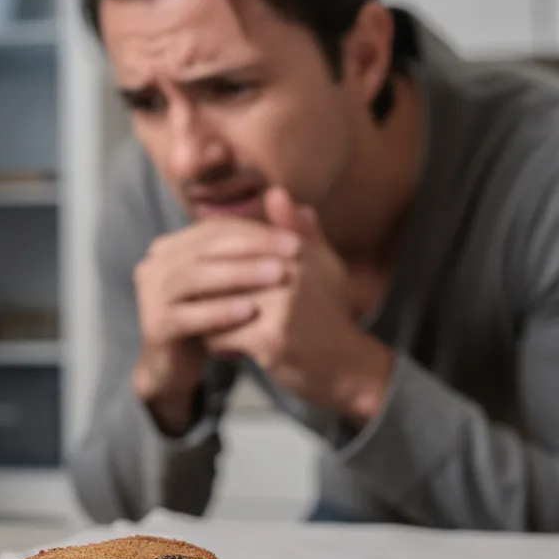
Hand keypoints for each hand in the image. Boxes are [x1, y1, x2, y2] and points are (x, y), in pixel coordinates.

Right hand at [132, 216, 300, 433]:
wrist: (175, 368)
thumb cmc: (209, 320)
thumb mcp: (233, 281)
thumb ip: (257, 244)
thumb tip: (286, 198)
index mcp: (172, 247)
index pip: (215, 229)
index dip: (256, 231)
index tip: (298, 239)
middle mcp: (155, 264)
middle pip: (206, 247)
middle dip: (254, 247)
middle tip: (295, 251)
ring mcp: (149, 295)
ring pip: (196, 277)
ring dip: (240, 274)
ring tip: (278, 275)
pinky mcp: (153, 326)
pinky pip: (188, 315)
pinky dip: (219, 311)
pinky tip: (251, 311)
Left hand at [205, 188, 394, 423]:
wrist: (348, 366)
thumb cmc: (328, 314)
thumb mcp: (321, 265)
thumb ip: (296, 231)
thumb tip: (275, 192)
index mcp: (294, 250)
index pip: (232, 245)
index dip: (218, 269)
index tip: (221, 288)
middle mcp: (288, 270)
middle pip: (218, 275)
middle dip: (210, 295)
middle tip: (214, 311)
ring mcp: (279, 304)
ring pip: (212, 305)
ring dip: (212, 321)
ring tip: (226, 330)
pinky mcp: (269, 338)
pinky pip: (217, 336)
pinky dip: (219, 346)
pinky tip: (234, 351)